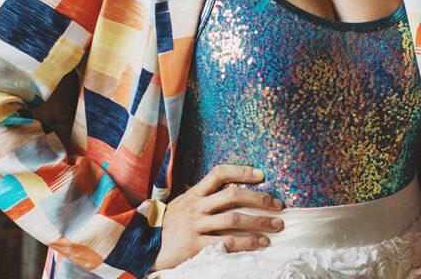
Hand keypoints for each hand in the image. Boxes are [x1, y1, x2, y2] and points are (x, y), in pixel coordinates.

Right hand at [152, 164, 284, 269]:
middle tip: (278, 205)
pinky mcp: (196, 246)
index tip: (261, 175)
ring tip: (277, 225)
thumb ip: (203, 198)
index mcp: (193, 194)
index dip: (241, 171)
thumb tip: (231, 192)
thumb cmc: (168, 226)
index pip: (219, 173)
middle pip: (232, 195)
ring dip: (259, 222)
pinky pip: (227, 242)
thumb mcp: (182, 206)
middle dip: (259, 199)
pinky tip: (261, 243)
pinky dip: (248, 242)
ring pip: (233, 218)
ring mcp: (195, 225)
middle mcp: (195, 206)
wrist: (142, 248)